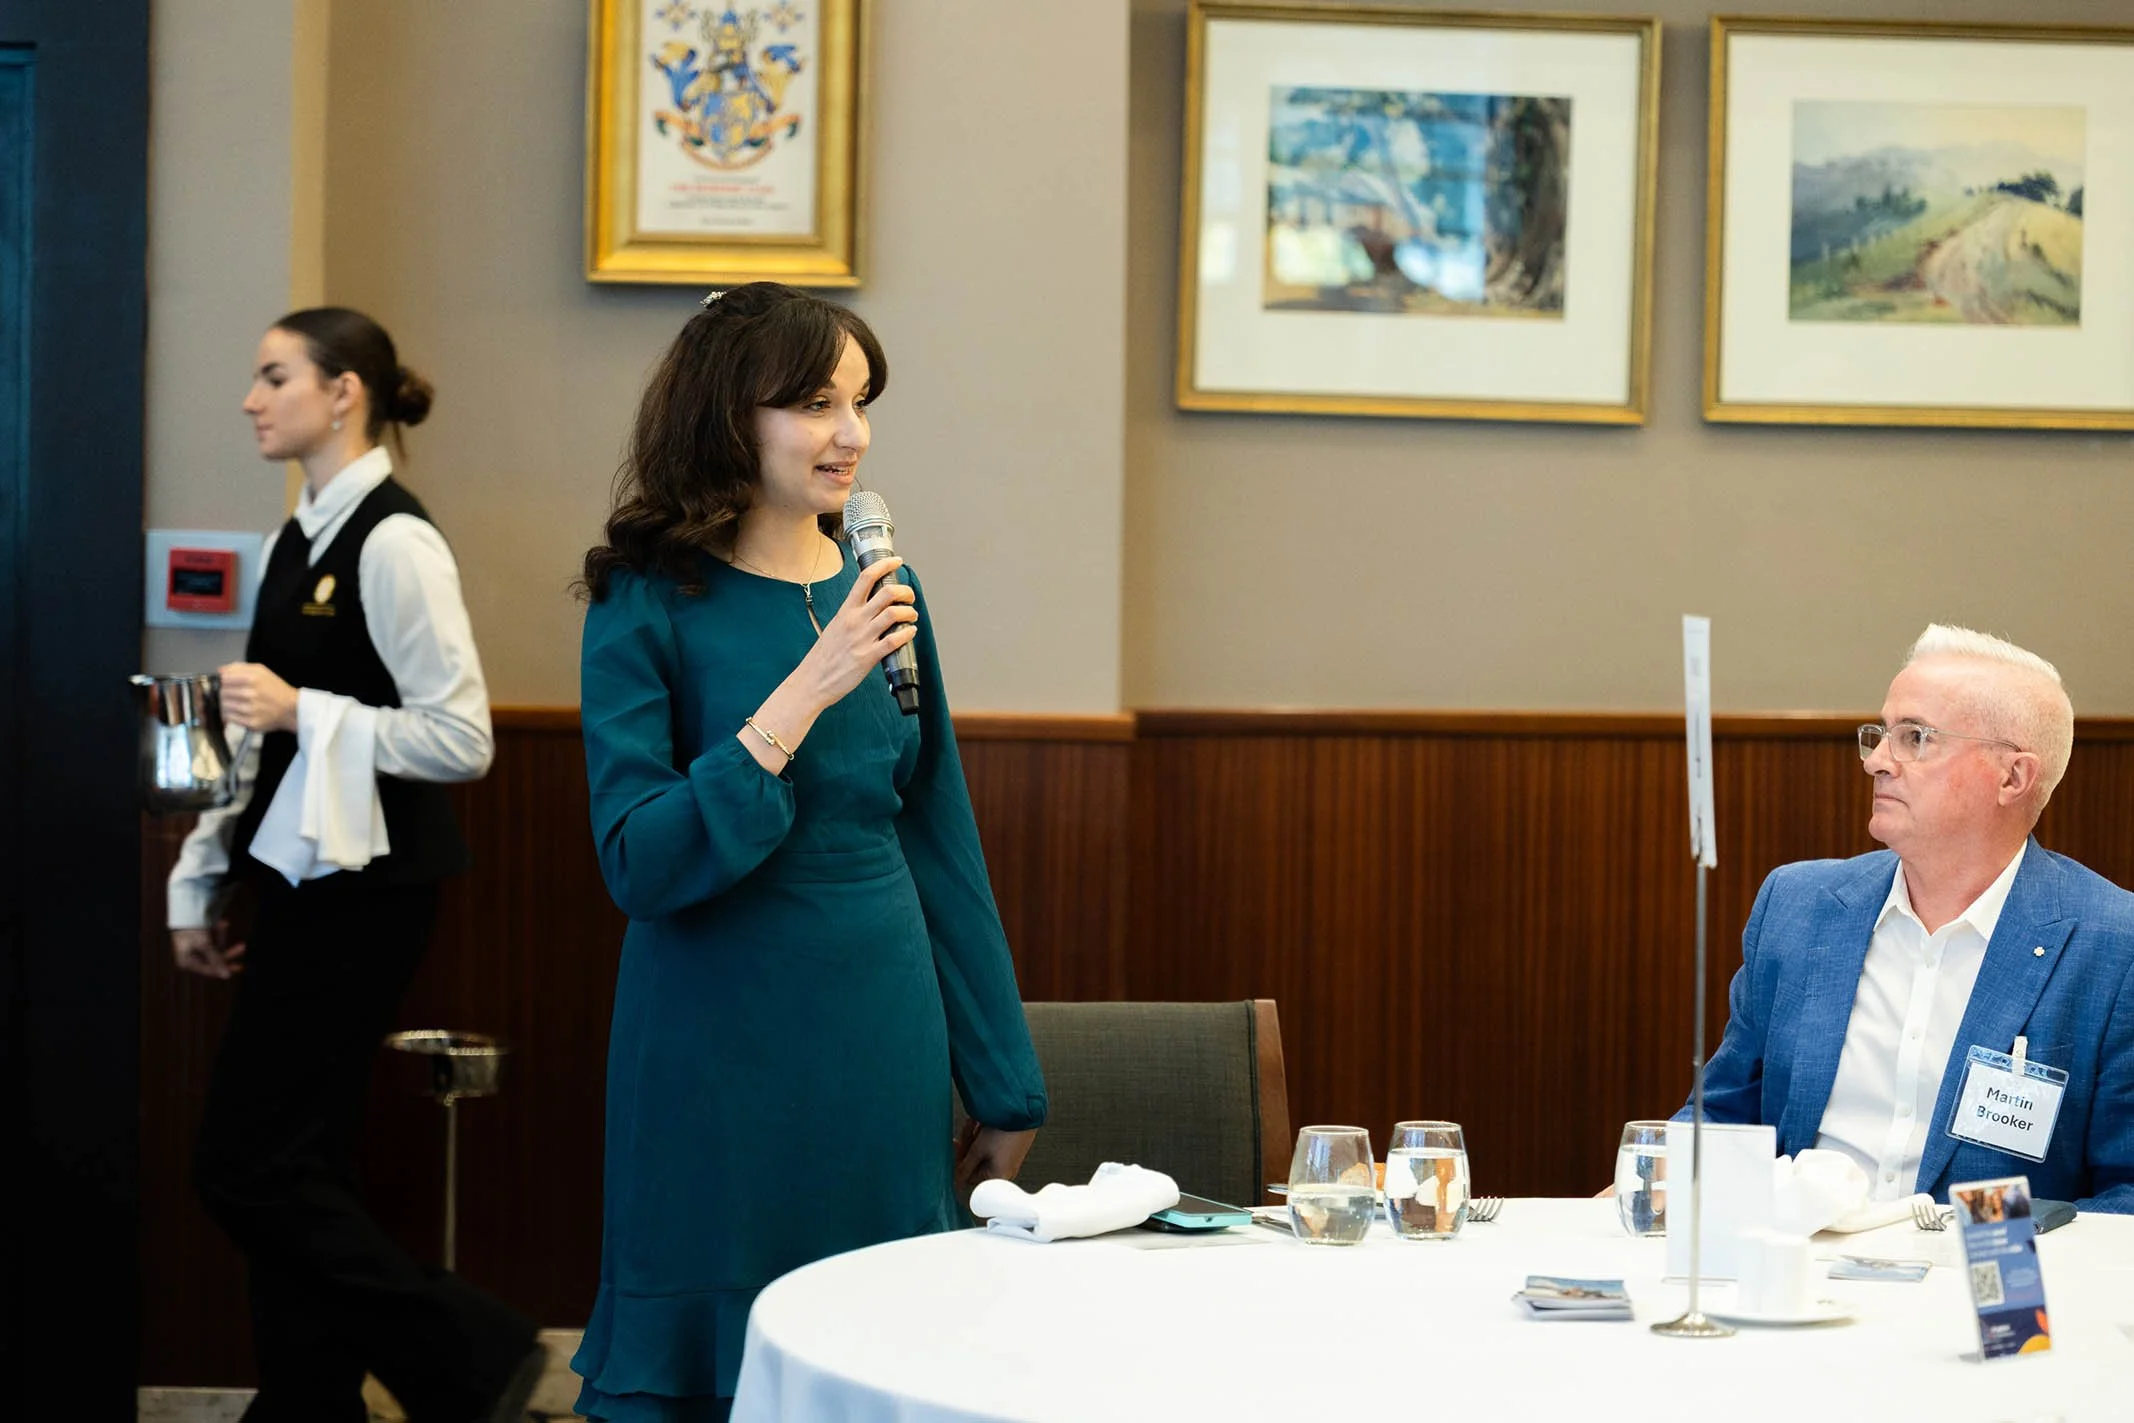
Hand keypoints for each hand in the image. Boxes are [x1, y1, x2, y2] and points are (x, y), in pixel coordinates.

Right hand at [171, 922, 245, 979]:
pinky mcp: (199, 941)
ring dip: (221, 936)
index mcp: (187, 962)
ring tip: (224, 923)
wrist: (183, 912)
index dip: (224, 967)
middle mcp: (190, 958)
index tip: (240, 966)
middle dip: (228, 950)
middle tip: (243, 946)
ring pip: (216, 948)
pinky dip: (218, 932)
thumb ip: (216, 959)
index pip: (209, 970)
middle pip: (214, 960)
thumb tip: (227, 976)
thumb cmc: (191, 930)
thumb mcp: (204, 944)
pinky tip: (223, 922)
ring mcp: (195, 950)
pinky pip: (213, 940)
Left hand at [218, 661, 298, 732]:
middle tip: (231, 695)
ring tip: (233, 704)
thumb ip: (239, 667)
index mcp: (252, 678)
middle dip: (224, 694)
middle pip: (222, 693)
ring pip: (224, 706)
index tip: (226, 684)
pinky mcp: (251, 723)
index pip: (224, 679)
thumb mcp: (261, 671)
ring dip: (226, 705)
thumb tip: (220, 671)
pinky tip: (236, 713)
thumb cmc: (275, 688)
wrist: (292, 709)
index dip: (222, 681)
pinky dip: (229, 715)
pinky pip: (230, 718)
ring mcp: (250, 710)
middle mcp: (250, 694)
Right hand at [792, 556, 916, 710]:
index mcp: (845, 611)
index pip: (865, 578)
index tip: (896, 561)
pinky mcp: (868, 657)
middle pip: (886, 593)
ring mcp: (862, 638)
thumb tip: (869, 610)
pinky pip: (894, 641)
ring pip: (894, 614)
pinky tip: (910, 633)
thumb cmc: (822, 657)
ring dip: (909, 612)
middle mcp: (855, 620)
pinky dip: (907, 634)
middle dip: (905, 591)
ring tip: (911, 616)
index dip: (884, 565)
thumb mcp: (834, 627)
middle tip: (909, 596)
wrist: (812, 681)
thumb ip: (851, 617)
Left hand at [954, 1121, 1036, 1200]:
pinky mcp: (1011, 1147)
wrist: (1023, 1112)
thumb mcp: (978, 1149)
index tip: (955, 1148)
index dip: (959, 1161)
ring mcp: (1009, 1159)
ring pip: (982, 1152)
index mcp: (997, 1177)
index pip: (969, 1177)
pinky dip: (984, 1135)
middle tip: (965, 1132)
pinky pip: (992, 1145)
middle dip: (968, 1146)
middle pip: (976, 1163)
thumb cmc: (1006, 1132)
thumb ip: (965, 1166)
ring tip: (974, 1123)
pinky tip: (981, 1123)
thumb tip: (957, 1179)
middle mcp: (1005, 1171)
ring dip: (975, 1137)